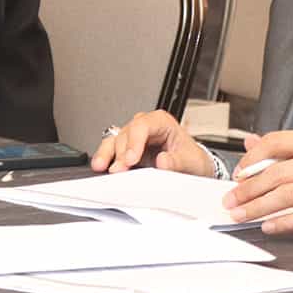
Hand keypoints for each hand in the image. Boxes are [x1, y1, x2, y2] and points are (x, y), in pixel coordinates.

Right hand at [89, 110, 216, 175]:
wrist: (192, 167)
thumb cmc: (192, 158)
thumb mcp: (191, 160)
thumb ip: (177, 161)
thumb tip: (162, 161)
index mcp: (161, 121)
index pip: (142, 126)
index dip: (134, 142)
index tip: (130, 159)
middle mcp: (145, 126)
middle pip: (126, 134)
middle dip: (121, 153)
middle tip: (119, 170)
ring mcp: (134, 137)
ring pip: (115, 140)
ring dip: (107, 154)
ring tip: (102, 166)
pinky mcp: (127, 149)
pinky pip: (111, 149)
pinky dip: (105, 157)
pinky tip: (100, 164)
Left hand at [221, 129, 292, 232]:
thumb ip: (288, 149)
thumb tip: (251, 143)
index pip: (276, 143)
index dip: (251, 159)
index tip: (237, 174)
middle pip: (276, 173)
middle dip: (247, 189)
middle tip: (230, 201)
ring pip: (286, 195)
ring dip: (258, 207)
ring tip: (240, 215)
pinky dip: (284, 223)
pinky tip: (269, 226)